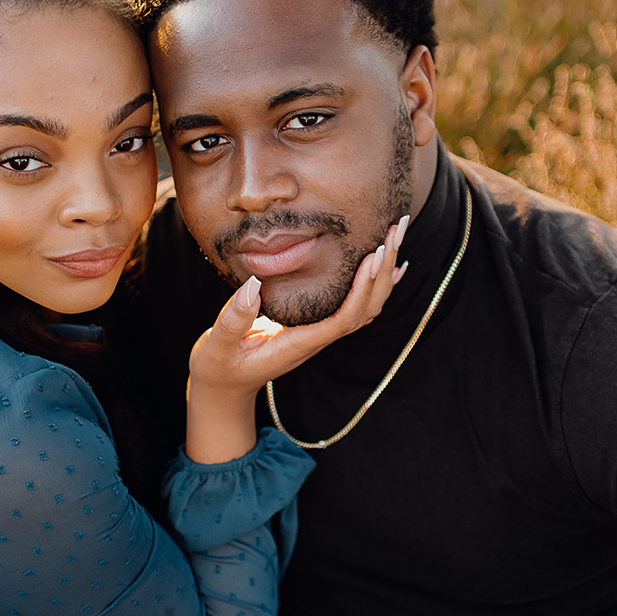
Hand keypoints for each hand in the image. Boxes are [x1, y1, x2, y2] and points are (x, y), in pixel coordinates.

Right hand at [184, 216, 407, 463]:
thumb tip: (254, 285)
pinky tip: (388, 263)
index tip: (374, 254)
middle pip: (366, 309)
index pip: (345, 318)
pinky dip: (375, 283)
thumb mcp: (218, 346)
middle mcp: (318, 339)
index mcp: (299, 344)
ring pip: (366, 306)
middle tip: (397, 227)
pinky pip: (356, 305)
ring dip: (385, 271)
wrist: (223, 388)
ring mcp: (320, 333)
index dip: (363, 287)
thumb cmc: (218, 367)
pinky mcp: (316, 325)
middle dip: (385, 270)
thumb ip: (233, 320)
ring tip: (398, 232)